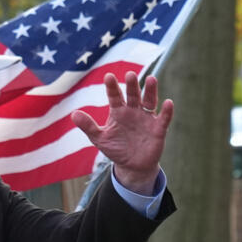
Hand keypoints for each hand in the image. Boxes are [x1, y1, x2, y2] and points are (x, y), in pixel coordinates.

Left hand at [71, 71, 172, 193]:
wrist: (132, 166)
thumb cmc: (116, 149)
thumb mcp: (100, 139)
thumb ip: (88, 126)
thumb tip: (73, 114)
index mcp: (119, 112)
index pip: (115, 96)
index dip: (112, 87)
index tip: (108, 77)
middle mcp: (133, 111)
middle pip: (134, 95)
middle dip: (132, 85)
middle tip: (130, 75)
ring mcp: (146, 119)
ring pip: (150, 101)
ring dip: (151, 91)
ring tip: (151, 79)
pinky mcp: (158, 129)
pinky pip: (163, 118)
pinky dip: (166, 111)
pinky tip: (168, 103)